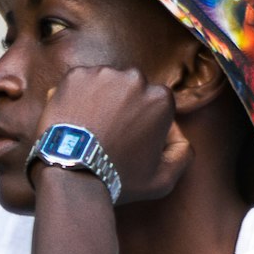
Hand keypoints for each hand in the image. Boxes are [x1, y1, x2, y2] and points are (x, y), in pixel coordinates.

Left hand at [36, 65, 191, 203]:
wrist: (71, 176)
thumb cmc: (118, 179)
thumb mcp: (162, 179)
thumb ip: (182, 154)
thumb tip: (179, 133)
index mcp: (160, 98)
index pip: (154, 103)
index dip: (142, 122)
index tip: (128, 139)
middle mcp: (135, 78)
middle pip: (130, 88)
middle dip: (122, 106)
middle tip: (107, 133)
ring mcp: (103, 74)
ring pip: (105, 83)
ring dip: (100, 99)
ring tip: (88, 128)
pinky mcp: (75, 76)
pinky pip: (79, 83)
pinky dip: (76, 96)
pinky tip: (73, 120)